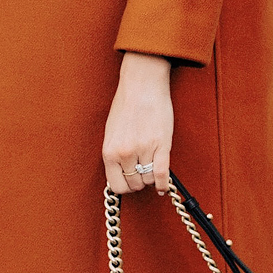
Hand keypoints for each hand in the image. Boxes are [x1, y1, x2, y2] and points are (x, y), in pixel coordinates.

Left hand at [103, 53, 171, 193]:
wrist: (142, 85)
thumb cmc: (126, 105)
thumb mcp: (111, 132)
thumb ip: (114, 154)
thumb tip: (120, 173)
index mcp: (109, 151)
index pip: (116, 185)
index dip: (125, 186)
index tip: (130, 182)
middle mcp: (125, 153)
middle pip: (134, 184)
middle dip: (139, 181)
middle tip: (143, 173)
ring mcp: (143, 150)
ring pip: (149, 180)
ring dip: (151, 178)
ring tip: (152, 169)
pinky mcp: (161, 145)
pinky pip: (162, 174)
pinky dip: (163, 184)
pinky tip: (163, 186)